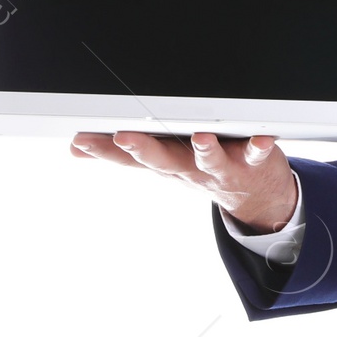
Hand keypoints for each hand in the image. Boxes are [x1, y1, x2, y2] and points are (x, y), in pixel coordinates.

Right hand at [68, 131, 297, 233]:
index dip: (103, 150)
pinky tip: (260, 140)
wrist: (256, 198)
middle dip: (142, 149)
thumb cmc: (203, 169)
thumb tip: (76, 147)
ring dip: (203, 150)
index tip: (81, 140)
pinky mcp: (252, 162)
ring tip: (199, 138)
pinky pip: (255, 155)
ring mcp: (220, 167)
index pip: (128, 158)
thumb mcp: (160, 163)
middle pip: (162, 160)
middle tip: (124, 137)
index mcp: (165, 163)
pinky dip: (258, 148)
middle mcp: (188, 168)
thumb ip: (123, 153)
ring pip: (208, 160)